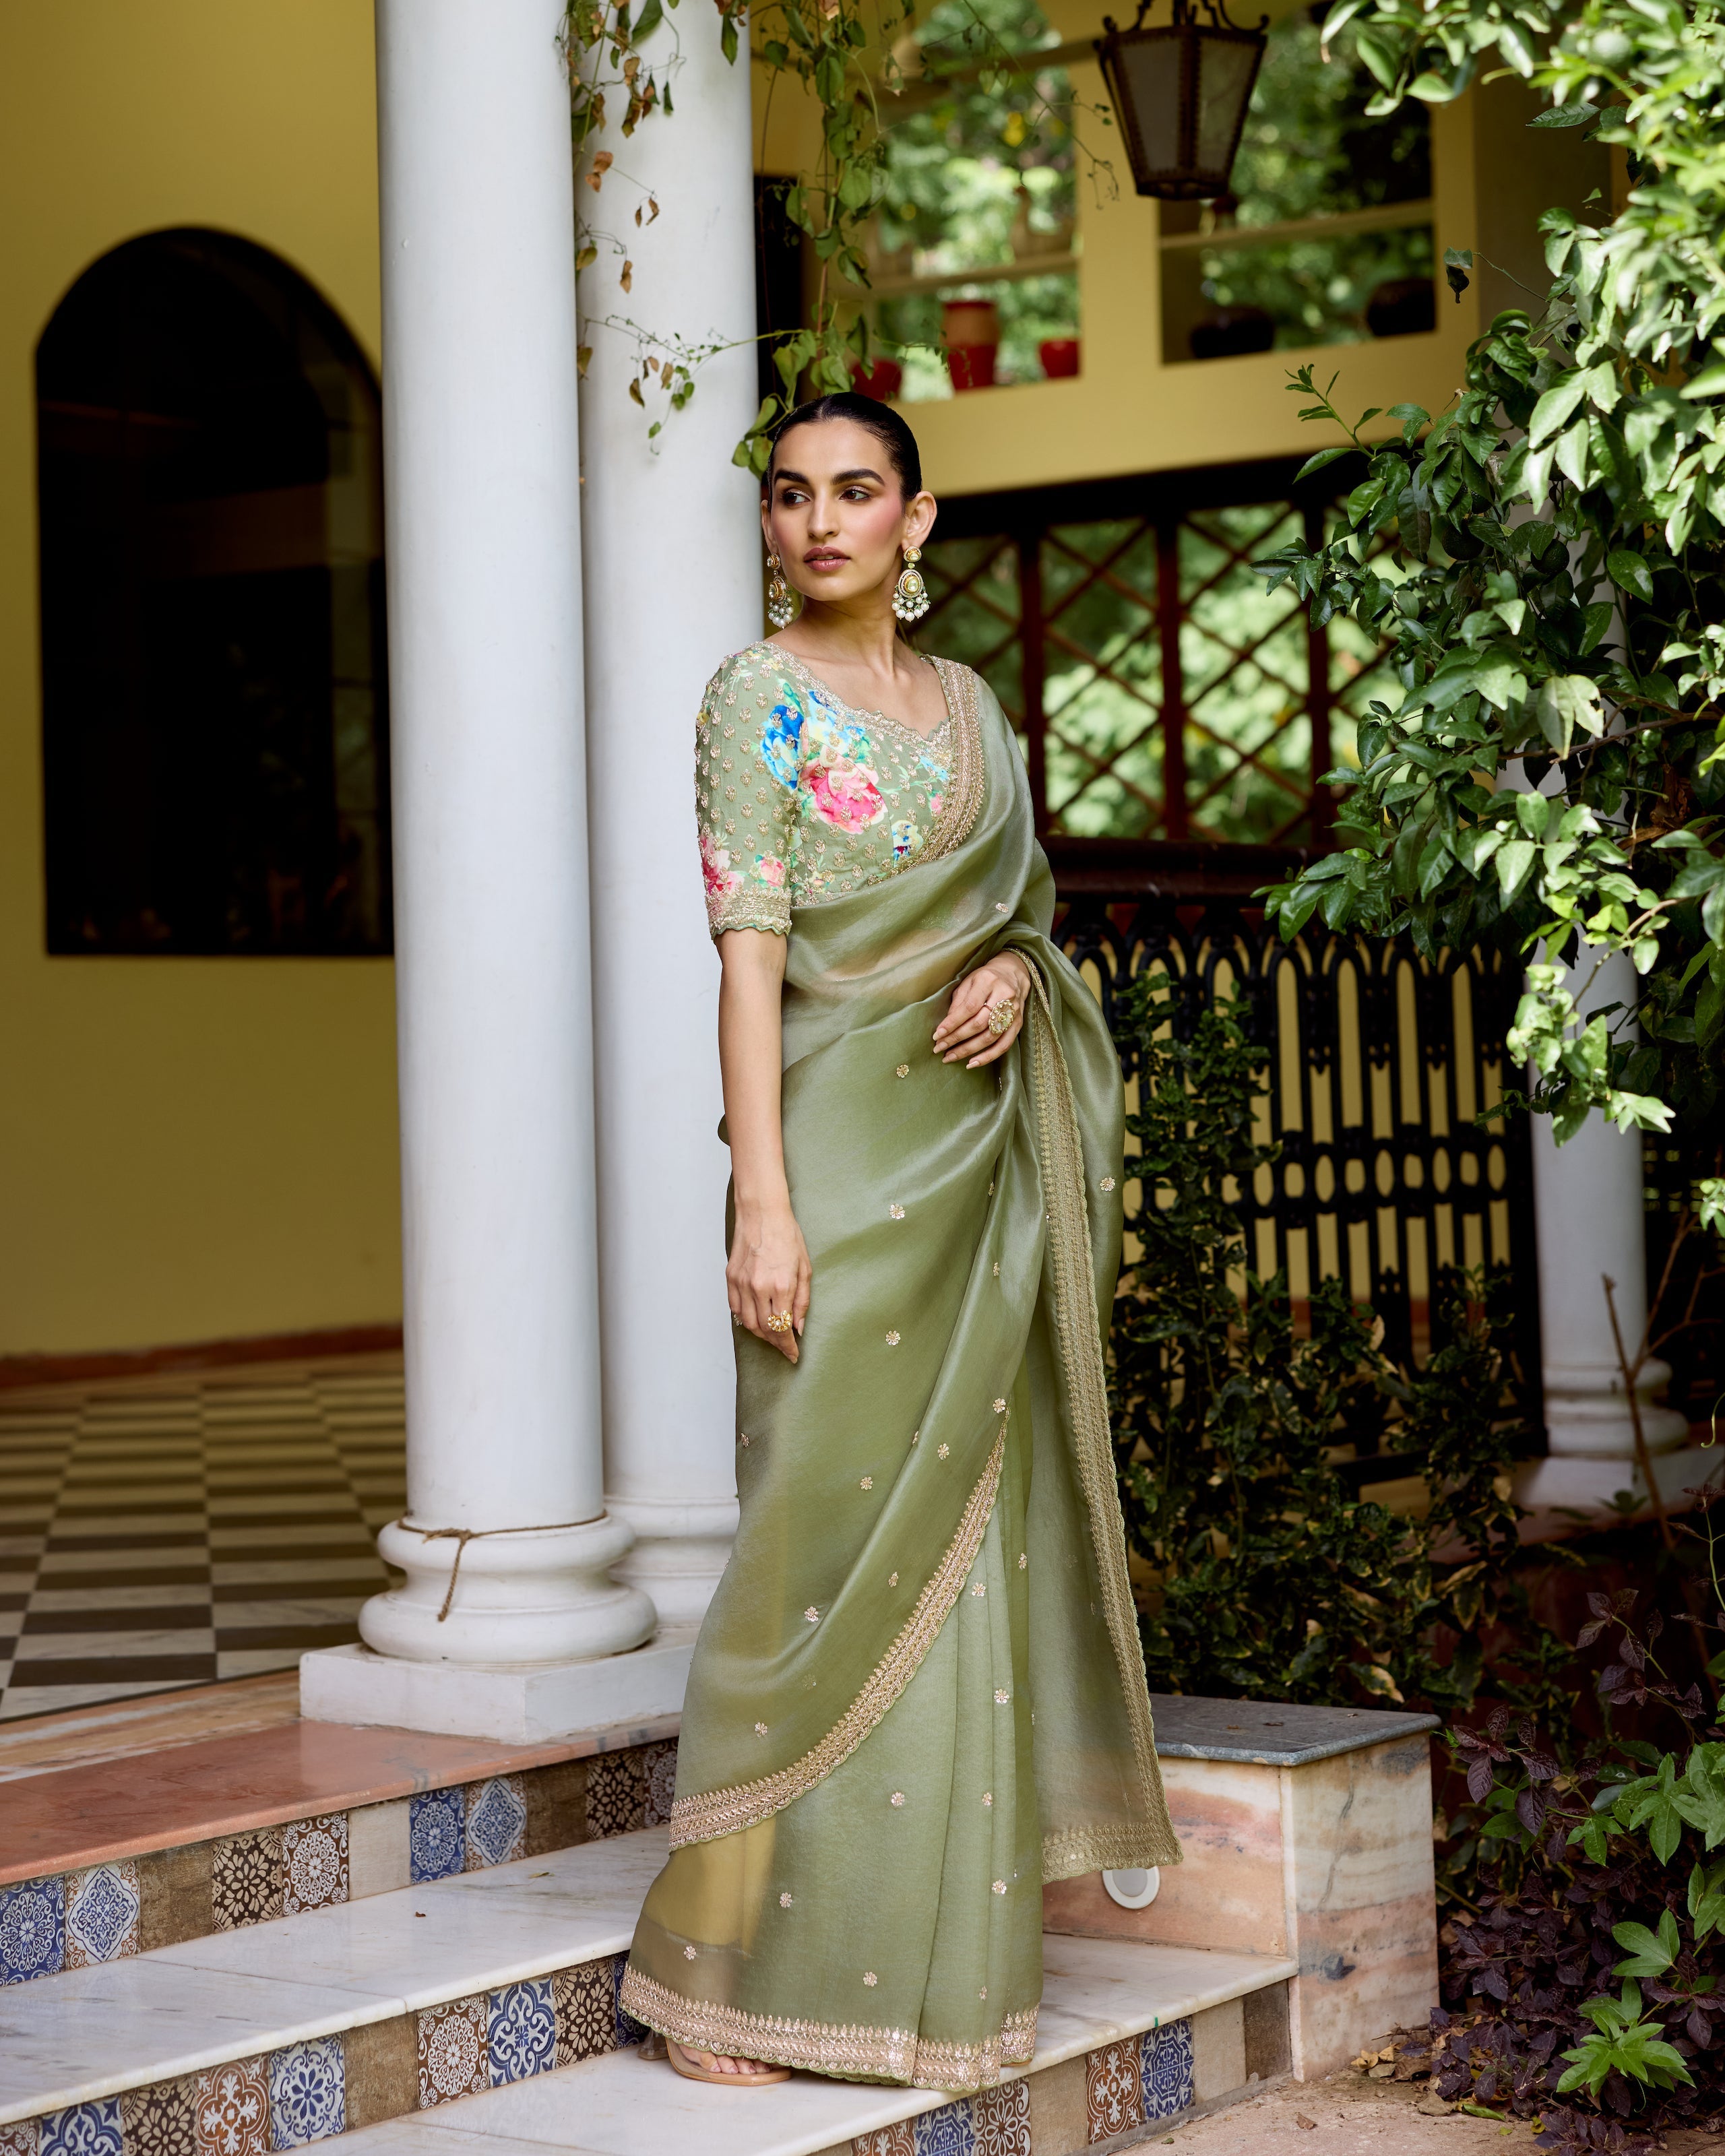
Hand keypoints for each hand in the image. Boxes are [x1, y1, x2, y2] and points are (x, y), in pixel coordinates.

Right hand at [728, 1200, 811, 1362]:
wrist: (761, 1213)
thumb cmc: (786, 1236)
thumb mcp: (804, 1268)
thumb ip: (802, 1301)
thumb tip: (799, 1327)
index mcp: (781, 1286)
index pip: (783, 1328)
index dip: (788, 1346)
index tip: (793, 1354)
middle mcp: (759, 1288)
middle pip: (765, 1330)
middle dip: (776, 1343)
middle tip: (784, 1347)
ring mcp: (742, 1283)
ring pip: (748, 1323)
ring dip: (761, 1334)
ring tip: (771, 1336)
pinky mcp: (730, 1278)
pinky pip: (735, 1308)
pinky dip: (744, 1319)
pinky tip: (754, 1320)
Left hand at [934, 950, 1030, 1068]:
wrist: (1013, 974)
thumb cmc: (985, 979)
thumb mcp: (968, 982)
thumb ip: (958, 1003)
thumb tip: (946, 1027)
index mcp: (988, 981)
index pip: (969, 1007)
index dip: (952, 1023)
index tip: (937, 1035)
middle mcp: (1004, 996)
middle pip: (979, 1024)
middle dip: (956, 1039)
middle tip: (939, 1049)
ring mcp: (1013, 1012)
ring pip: (990, 1037)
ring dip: (968, 1050)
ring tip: (951, 1057)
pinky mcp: (1018, 1024)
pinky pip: (1004, 1045)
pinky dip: (988, 1057)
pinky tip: (972, 1063)